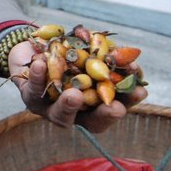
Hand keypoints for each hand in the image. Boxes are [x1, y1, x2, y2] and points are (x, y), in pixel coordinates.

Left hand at [8, 41, 147, 132]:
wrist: (33, 49)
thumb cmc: (66, 53)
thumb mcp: (88, 52)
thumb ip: (106, 57)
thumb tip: (131, 60)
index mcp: (91, 105)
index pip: (113, 109)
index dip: (128, 102)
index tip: (140, 91)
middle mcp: (73, 112)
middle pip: (90, 121)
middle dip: (103, 115)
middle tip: (113, 107)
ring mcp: (50, 108)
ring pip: (59, 113)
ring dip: (68, 105)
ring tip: (74, 95)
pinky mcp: (30, 95)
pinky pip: (35, 88)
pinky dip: (39, 76)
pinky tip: (41, 63)